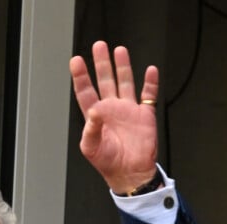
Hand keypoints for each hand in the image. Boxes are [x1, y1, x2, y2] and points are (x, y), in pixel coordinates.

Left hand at [70, 40, 158, 193]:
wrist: (129, 173)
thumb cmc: (107, 163)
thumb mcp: (91, 148)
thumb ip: (91, 129)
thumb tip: (94, 111)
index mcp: (95, 118)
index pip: (85, 92)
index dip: (81, 77)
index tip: (76, 62)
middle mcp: (111, 110)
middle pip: (105, 81)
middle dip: (102, 64)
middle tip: (99, 46)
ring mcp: (128, 111)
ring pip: (125, 83)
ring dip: (123, 67)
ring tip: (119, 51)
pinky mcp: (144, 115)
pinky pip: (148, 95)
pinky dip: (150, 83)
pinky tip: (150, 71)